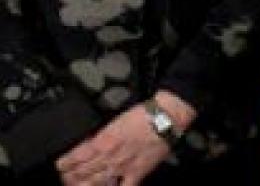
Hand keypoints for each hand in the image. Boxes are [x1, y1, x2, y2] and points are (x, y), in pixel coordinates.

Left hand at [56, 91, 195, 185]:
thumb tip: (89, 145)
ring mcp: (122, 167)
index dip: (64, 163)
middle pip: (82, 172)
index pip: (75, 157)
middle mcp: (109, 156)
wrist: (165, 117)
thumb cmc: (143, 114)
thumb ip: (100, 136)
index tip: (60, 166)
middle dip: (69, 177)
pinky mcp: (137, 172)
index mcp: (102, 141)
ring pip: (96, 183)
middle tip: (65, 179)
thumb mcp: (114, 121)